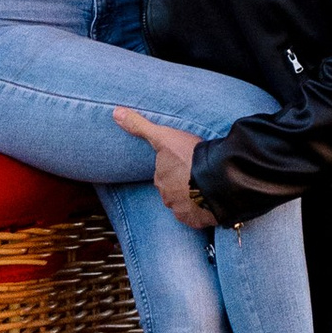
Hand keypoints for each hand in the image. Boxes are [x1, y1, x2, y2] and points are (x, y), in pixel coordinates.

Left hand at [110, 104, 203, 224]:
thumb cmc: (189, 155)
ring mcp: (182, 210)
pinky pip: (197, 216)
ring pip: (185, 204)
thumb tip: (115, 112)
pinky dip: (202, 211)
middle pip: (174, 190)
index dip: (176, 167)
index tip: (186, 162)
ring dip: (193, 197)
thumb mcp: (163, 136)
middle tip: (196, 172)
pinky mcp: (197, 221)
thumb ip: (139, 125)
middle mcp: (168, 197)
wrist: (216, 177)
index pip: (165, 174)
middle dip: (183, 183)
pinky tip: (209, 200)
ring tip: (205, 185)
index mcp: (160, 179)